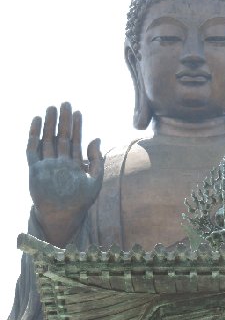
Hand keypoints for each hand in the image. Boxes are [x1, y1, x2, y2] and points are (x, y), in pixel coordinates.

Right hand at [27, 102, 103, 245]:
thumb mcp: (95, 180)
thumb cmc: (80, 202)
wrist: (62, 216)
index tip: (78, 112)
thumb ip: (97, 160)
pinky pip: (32, 149)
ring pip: (47, 139)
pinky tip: (36, 121)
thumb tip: (97, 138)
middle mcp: (59, 162)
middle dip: (63, 121)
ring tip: (51, 108)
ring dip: (49, 124)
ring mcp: (46, 164)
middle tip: (65, 103)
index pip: (75, 141)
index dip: (77, 126)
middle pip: (61, 137)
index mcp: (74, 164)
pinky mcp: (34, 169)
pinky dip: (33, 135)